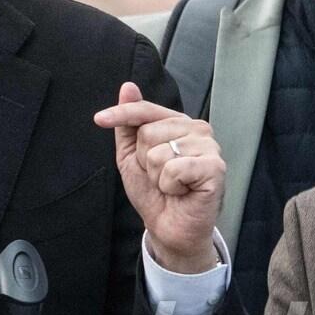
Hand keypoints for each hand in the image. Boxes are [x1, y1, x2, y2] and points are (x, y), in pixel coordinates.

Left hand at [94, 81, 223, 273]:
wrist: (169, 228)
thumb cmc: (154, 191)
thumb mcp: (132, 155)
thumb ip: (129, 124)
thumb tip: (128, 87)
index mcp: (179, 123)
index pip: (145, 110)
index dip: (120, 114)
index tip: (98, 119)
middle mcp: (197, 129)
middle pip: (148, 133)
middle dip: (144, 160)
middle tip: (159, 176)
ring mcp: (209, 147)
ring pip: (158, 152)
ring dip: (157, 176)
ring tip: (171, 185)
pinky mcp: (215, 168)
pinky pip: (174, 169)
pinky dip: (170, 186)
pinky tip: (182, 191)